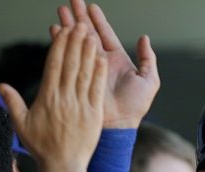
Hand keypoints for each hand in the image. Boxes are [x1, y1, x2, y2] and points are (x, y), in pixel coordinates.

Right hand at [0, 25, 105, 170]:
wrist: (63, 166)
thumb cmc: (42, 147)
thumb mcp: (22, 124)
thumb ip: (12, 102)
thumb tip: (0, 84)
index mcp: (47, 98)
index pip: (54, 66)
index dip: (59, 46)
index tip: (62, 32)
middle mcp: (64, 99)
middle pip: (70, 65)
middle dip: (75, 43)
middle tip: (79, 24)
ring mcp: (80, 106)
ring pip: (84, 73)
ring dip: (87, 52)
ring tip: (90, 35)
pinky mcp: (94, 114)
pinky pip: (96, 89)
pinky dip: (98, 73)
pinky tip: (101, 59)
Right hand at [54, 0, 159, 128]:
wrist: (118, 126)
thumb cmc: (135, 106)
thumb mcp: (149, 80)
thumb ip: (148, 58)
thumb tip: (144, 38)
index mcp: (117, 60)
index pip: (105, 34)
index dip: (98, 20)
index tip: (90, 6)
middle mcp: (101, 62)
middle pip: (88, 34)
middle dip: (79, 17)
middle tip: (71, 1)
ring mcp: (88, 68)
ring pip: (76, 42)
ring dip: (68, 26)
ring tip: (60, 11)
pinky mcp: (77, 76)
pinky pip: (68, 57)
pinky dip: (60, 44)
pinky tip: (55, 31)